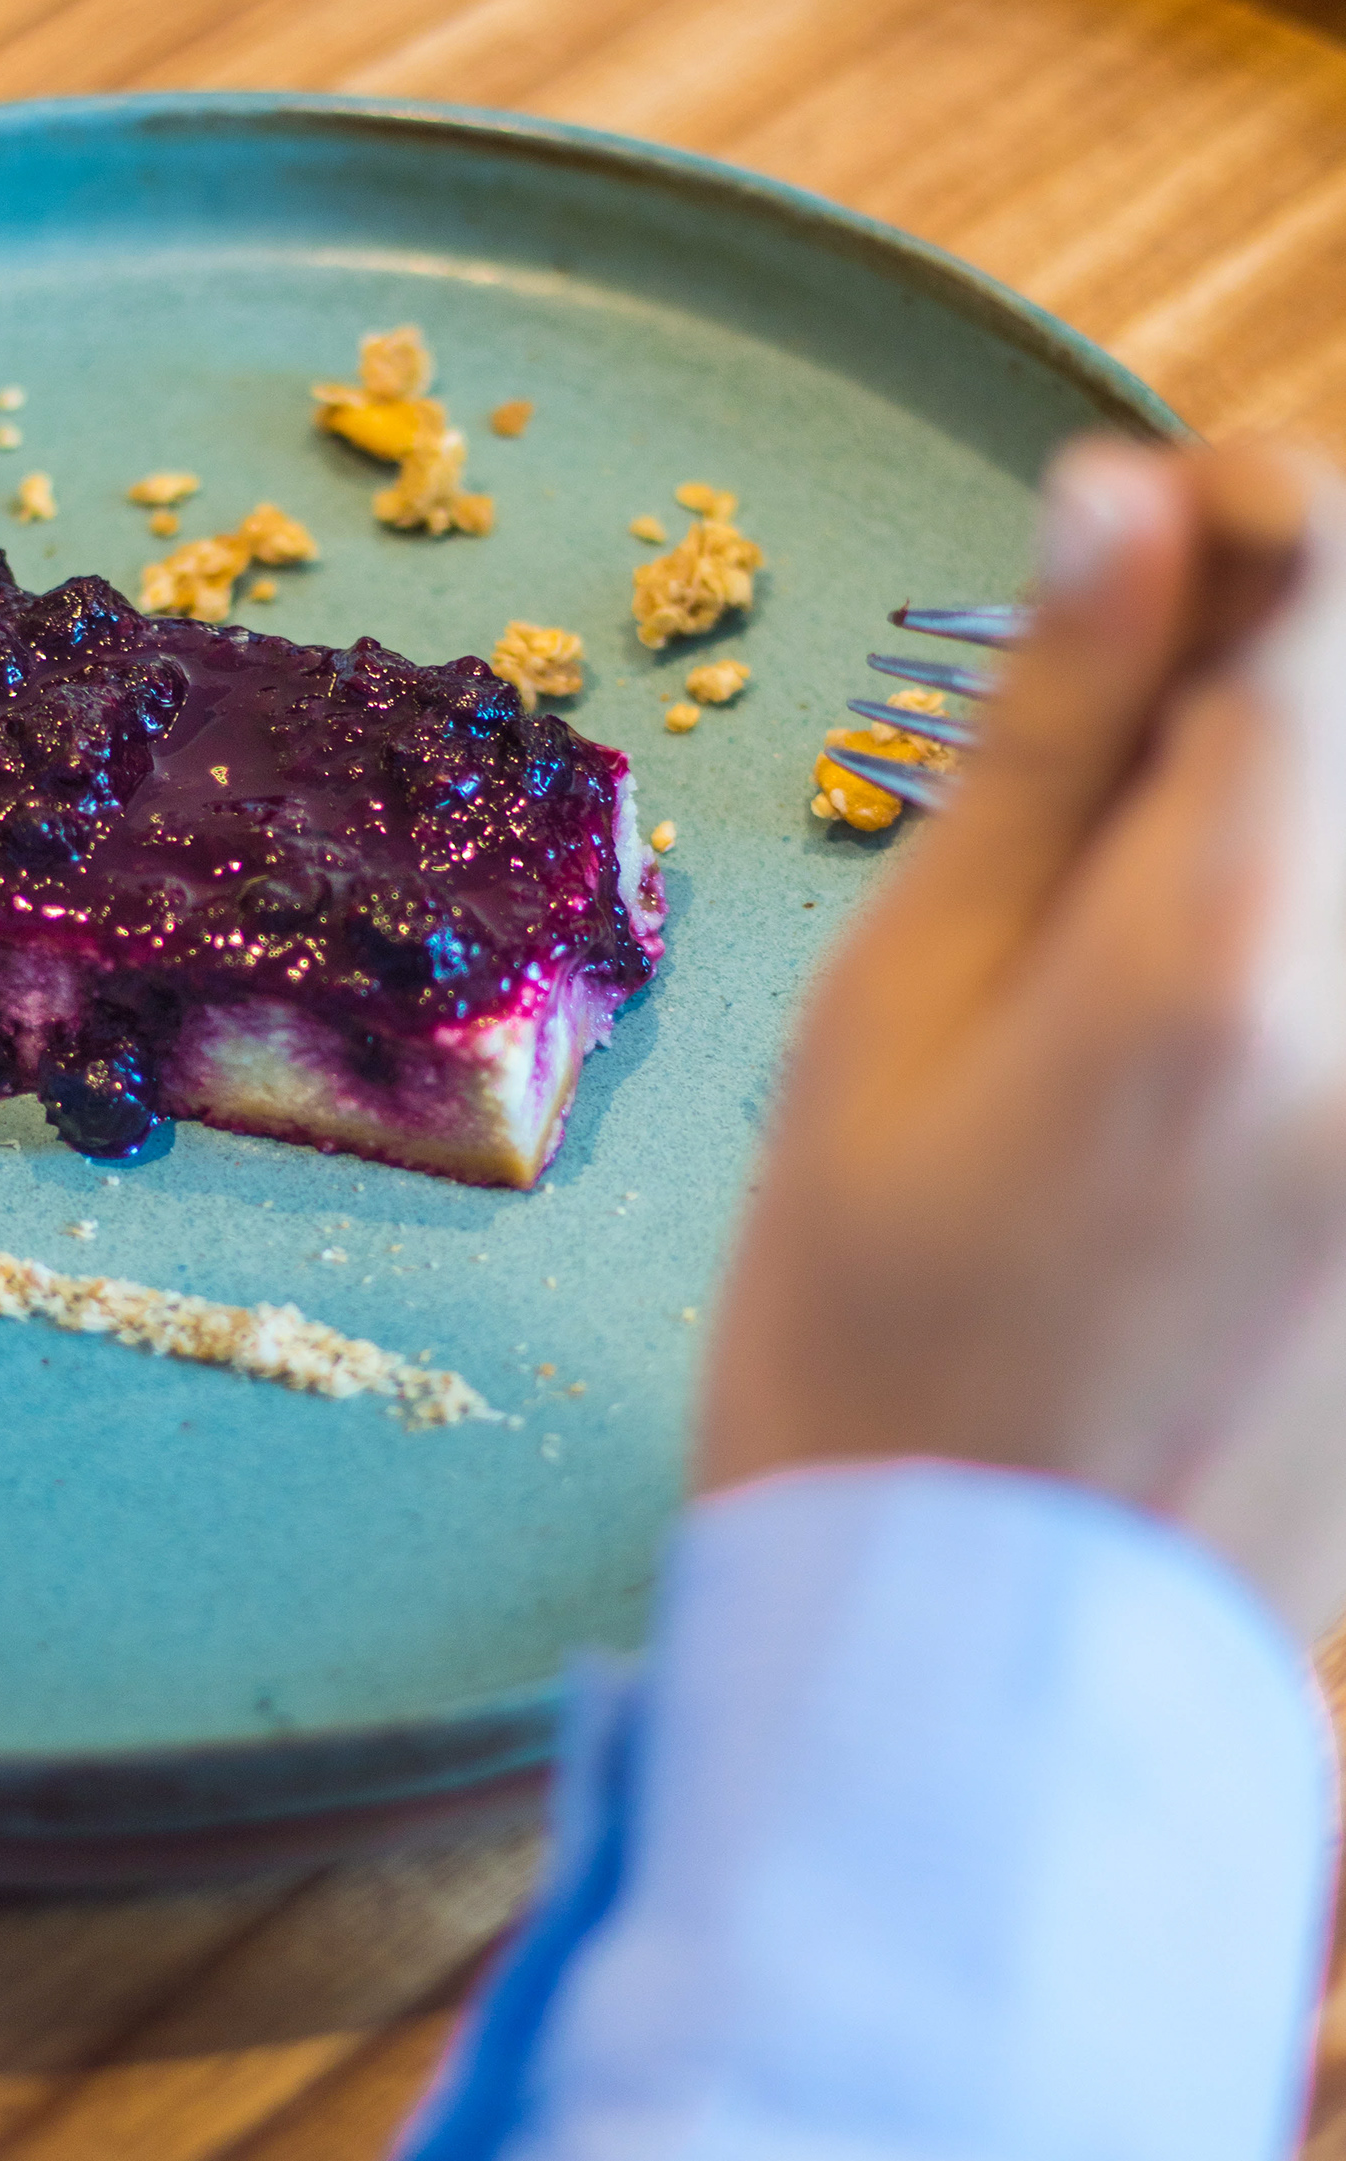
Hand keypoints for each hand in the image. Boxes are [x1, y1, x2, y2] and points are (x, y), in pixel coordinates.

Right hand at [698, 436, 1345, 1634]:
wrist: (981, 1659)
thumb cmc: (861, 1332)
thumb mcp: (890, 1013)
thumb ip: (1038, 744)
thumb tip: (1116, 500)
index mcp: (1220, 951)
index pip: (1327, 597)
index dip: (1248, 513)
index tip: (1148, 531)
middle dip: (1275, 662)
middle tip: (1121, 728)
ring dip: (1295, 810)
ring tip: (1148, 906)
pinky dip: (1305, 945)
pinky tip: (1199, 1038)